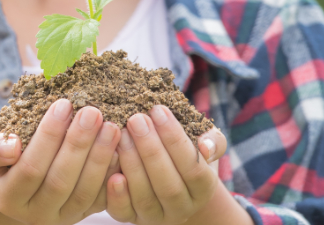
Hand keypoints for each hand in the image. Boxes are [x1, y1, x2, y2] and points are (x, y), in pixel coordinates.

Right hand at [0, 99, 121, 224]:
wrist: (17, 179)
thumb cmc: (1, 155)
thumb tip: (12, 146)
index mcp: (8, 197)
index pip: (31, 168)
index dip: (48, 137)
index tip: (63, 104)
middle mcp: (34, 214)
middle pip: (60, 181)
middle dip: (78, 144)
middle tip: (92, 111)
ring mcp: (62, 218)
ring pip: (84, 192)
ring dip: (100, 158)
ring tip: (110, 126)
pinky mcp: (83, 215)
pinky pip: (101, 199)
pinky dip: (112, 174)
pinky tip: (120, 149)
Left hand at [105, 105, 227, 224]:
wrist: (164, 172)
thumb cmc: (183, 149)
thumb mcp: (202, 140)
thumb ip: (212, 140)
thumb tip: (205, 146)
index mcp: (203, 189)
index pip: (193, 168)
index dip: (175, 139)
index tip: (158, 110)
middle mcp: (181, 208)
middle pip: (168, 185)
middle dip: (151, 149)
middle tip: (136, 119)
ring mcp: (156, 216)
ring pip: (145, 198)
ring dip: (132, 164)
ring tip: (121, 134)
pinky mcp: (130, 218)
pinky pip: (123, 211)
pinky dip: (117, 194)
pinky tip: (112, 172)